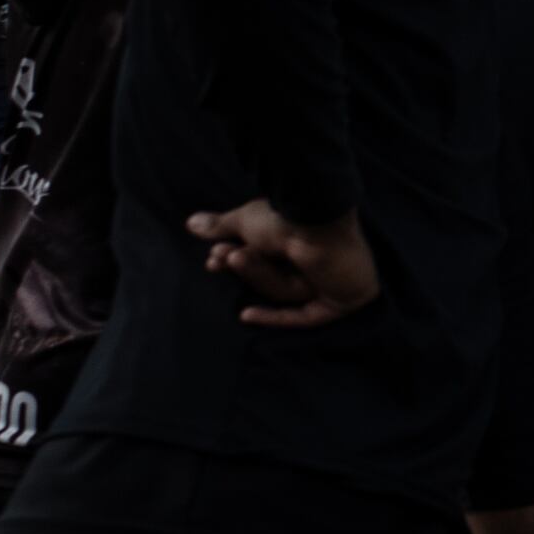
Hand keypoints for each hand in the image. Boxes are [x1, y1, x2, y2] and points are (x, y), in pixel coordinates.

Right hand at [190, 199, 377, 326]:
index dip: (240, 264)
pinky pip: (303, 317)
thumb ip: (222, 226)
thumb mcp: (246, 220)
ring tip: (240, 254)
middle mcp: (322, 259)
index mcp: (308, 239)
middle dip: (246, 269)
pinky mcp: (341, 299)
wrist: (316, 218)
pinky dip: (275, 317)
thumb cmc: (286, 215)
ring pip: (285, 292)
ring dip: (258, 274)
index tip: (213, 258)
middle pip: (275, 279)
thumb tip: (191, 223)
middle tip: (218, 257)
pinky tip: (246, 315)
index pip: (271, 261)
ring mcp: (333, 279)